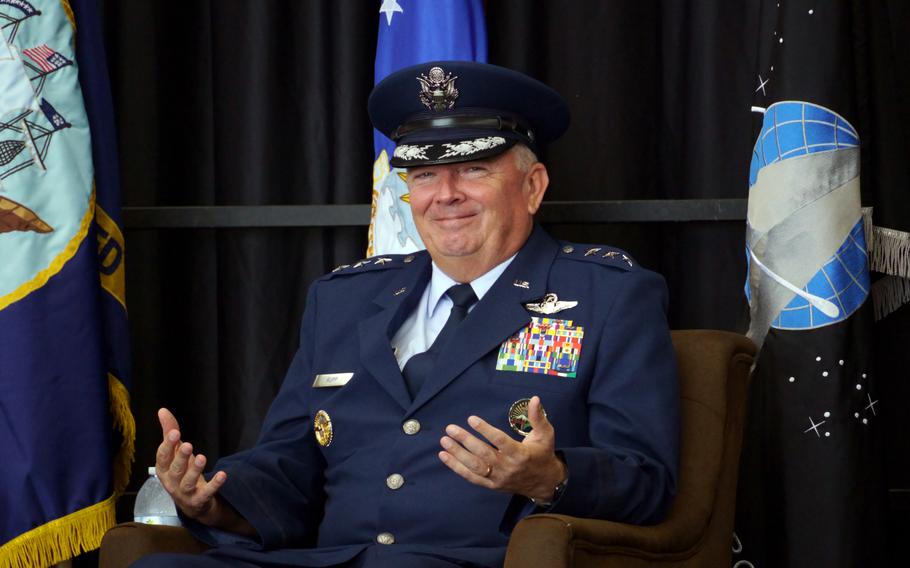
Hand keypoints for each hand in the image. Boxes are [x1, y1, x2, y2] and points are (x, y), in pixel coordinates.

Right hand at [156, 408, 226, 522]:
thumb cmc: (181, 473)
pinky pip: (206, 493)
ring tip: (202, 457)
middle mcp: (171, 482)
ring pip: (187, 482)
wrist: (192, 503)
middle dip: (180, 457)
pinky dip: (214, 484)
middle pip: (175, 470)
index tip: (175, 432)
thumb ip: (169, 432)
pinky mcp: (199, 500)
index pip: (162, 457)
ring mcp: (184, 493)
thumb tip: (162, 410)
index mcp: (163, 469)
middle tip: (188, 445)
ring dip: (195, 470)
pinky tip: (222, 475)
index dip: (167, 445)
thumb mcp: (175, 453)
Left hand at [438, 396, 566, 502]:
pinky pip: (472, 477)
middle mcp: (508, 467)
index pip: (499, 441)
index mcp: (520, 454)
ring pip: (475, 466)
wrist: (544, 483)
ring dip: (457, 454)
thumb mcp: (546, 435)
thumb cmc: (543, 454)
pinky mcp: (492, 485)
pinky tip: (445, 456)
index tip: (471, 419)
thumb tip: (535, 399)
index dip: (485, 430)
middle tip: (450, 428)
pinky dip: (457, 468)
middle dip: (465, 440)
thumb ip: (538, 417)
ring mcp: (498, 478)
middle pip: (483, 453)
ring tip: (444, 441)